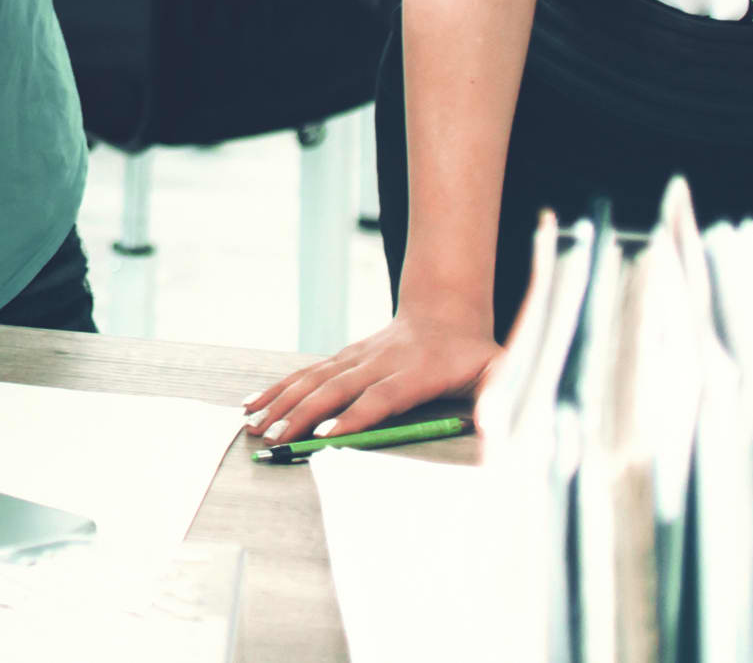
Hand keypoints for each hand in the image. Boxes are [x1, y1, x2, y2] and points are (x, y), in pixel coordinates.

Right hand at [237, 306, 502, 445]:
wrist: (446, 311)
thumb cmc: (472, 354)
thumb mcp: (498, 372)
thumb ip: (500, 398)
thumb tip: (498, 426)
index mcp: (414, 373)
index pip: (380, 398)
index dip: (353, 418)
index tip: (325, 438)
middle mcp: (379, 363)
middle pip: (335, 391)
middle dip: (301, 416)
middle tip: (274, 440)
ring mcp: (357, 357)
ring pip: (313, 380)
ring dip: (280, 402)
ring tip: (252, 425)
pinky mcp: (343, 358)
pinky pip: (306, 374)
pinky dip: (277, 388)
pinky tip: (254, 402)